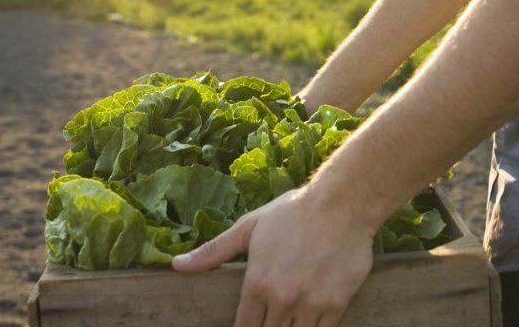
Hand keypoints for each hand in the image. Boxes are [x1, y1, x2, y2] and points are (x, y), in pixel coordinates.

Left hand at [172, 188, 374, 326]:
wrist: (341, 204)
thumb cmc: (293, 212)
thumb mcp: (249, 227)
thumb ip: (214, 251)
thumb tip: (177, 265)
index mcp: (257, 283)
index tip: (248, 325)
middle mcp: (281, 298)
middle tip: (270, 319)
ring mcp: (309, 304)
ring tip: (286, 320)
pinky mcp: (335, 304)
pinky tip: (308, 322)